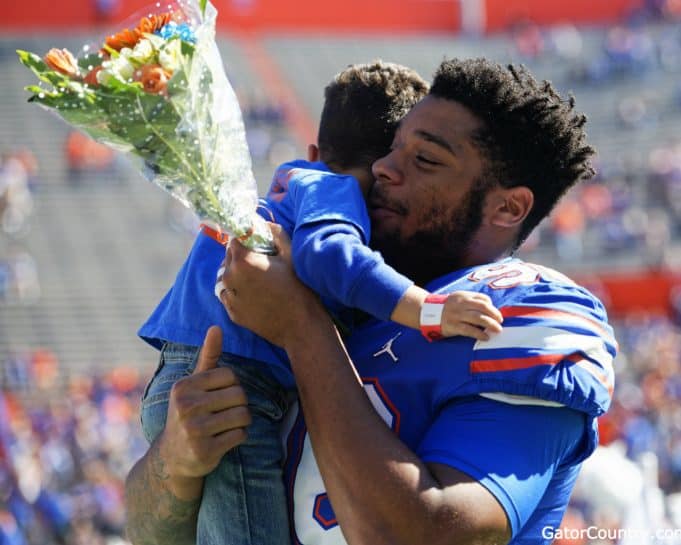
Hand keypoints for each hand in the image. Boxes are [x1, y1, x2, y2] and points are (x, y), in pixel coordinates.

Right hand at [157, 326, 251, 479]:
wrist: (172, 457)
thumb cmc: (189, 413)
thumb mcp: (193, 384)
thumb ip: (208, 356)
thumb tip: (216, 327)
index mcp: (184, 387)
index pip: (230, 375)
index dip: (231, 386)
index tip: (219, 396)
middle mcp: (186, 406)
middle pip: (240, 395)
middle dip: (239, 405)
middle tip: (225, 413)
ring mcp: (195, 430)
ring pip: (243, 415)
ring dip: (241, 421)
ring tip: (226, 425)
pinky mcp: (205, 451)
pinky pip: (241, 435)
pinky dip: (238, 437)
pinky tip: (223, 440)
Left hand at [219, 223, 324, 347]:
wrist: (300, 327)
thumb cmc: (299, 289)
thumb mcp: (291, 256)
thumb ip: (276, 234)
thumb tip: (266, 223)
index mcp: (243, 260)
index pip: (234, 238)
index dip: (245, 237)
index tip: (256, 241)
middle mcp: (230, 277)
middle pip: (229, 256)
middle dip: (242, 254)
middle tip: (261, 260)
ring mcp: (229, 296)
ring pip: (226, 275)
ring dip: (236, 272)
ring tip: (257, 278)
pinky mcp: (232, 312)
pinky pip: (228, 293)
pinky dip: (237, 289)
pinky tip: (255, 293)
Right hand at [440, 291, 502, 340]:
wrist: (428, 312)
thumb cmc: (448, 307)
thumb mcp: (459, 299)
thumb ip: (472, 301)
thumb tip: (490, 310)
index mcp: (464, 296)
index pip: (483, 299)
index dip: (492, 306)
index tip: (496, 314)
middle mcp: (461, 304)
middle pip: (483, 307)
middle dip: (494, 314)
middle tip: (500, 321)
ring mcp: (457, 315)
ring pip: (478, 318)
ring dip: (491, 324)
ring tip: (497, 329)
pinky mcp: (453, 326)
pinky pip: (469, 330)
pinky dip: (479, 334)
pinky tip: (486, 337)